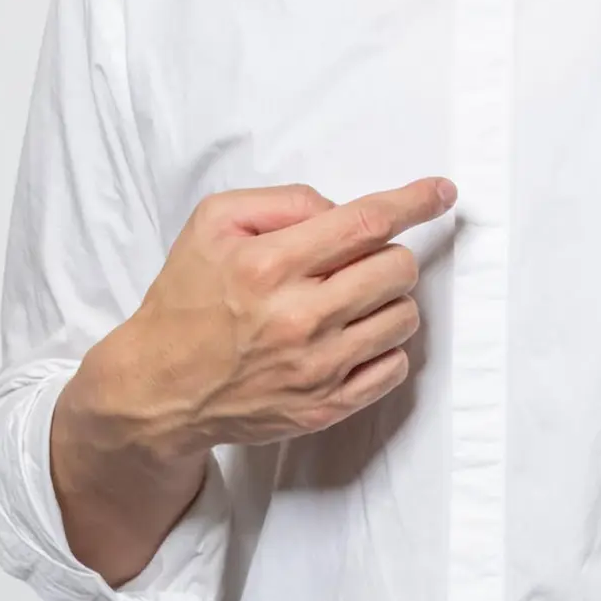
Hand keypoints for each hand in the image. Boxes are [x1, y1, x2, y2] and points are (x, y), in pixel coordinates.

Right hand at [52, 178, 454, 582]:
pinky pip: (394, 368)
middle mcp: (298, 317)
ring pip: (404, 317)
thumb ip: (284, 201)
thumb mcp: (214, 222)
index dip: (414, 201)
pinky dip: (382, 346)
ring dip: (386, 301)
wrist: (159, 388)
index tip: (442, 192)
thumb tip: (342, 211)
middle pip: (397, 269)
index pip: (366, 223)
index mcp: (269, 264)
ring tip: (347, 303)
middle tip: (354, 263)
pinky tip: (349, 338)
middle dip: (386, 255)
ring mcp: (316, 368)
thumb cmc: (187, 297)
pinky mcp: (325, 408)